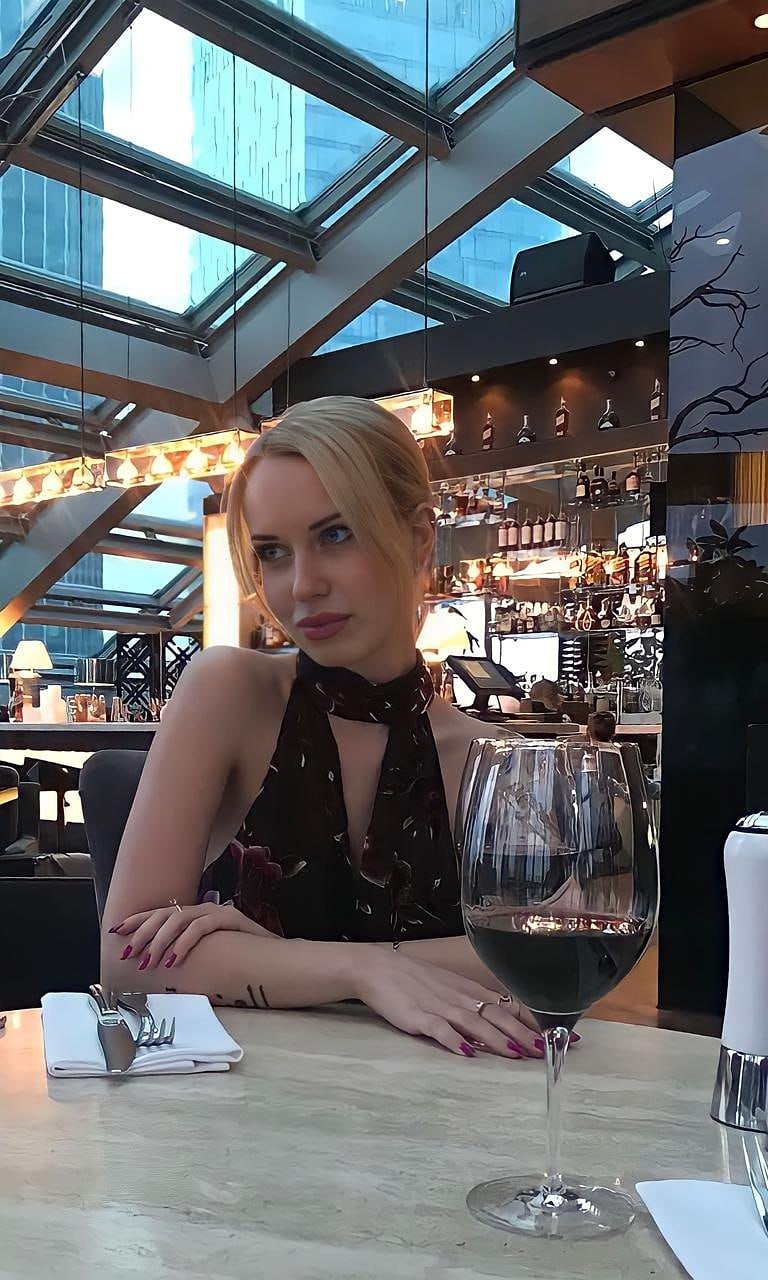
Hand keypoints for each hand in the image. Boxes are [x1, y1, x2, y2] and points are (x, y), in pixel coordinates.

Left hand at [108, 902, 273, 971]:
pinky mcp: (229, 918)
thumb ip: (182, 953)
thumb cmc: (237, 957)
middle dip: (143, 933)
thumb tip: (153, 966)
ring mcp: (216, 912)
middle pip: (164, 913)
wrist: (273, 956)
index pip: (159, 912)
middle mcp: (201, 909)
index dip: (137, 920)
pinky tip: (175, 959)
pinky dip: (184, 942)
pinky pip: (200, 927)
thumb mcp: (203, 955)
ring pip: (178, 919)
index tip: (116, 931)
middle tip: (129, 953)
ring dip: (160, 941)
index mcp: (193, 915)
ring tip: (149, 961)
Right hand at [354, 948, 545, 1059]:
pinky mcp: (418, 1017)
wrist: (378, 968)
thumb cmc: (414, 979)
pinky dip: (454, 1041)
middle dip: (523, 1034)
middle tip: (546, 1049)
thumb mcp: (449, 987)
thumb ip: (472, 1003)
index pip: (508, 1006)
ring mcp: (440, 1007)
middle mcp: (460, 998)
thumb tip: (498, 1021)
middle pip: (497, 1016)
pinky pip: (439, 1029)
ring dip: (497, 1039)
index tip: (559, 1033)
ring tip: (517, 1053)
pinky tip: (466, 1053)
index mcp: (469, 990)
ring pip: (474, 1023)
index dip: (533, 1021)